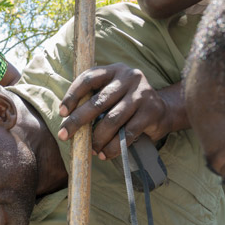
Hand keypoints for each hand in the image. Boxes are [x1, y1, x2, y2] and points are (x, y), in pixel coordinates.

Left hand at [57, 65, 188, 159]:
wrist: (163, 109)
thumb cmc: (127, 102)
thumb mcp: (112, 92)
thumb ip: (94, 99)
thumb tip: (68, 121)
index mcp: (115, 70)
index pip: (88, 78)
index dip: (72, 95)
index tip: (61, 113)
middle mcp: (129, 77)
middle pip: (98, 102)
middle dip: (78, 121)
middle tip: (64, 135)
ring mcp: (141, 94)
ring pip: (112, 120)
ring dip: (97, 138)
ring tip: (91, 149)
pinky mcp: (151, 112)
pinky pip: (127, 133)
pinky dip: (114, 146)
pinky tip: (105, 154)